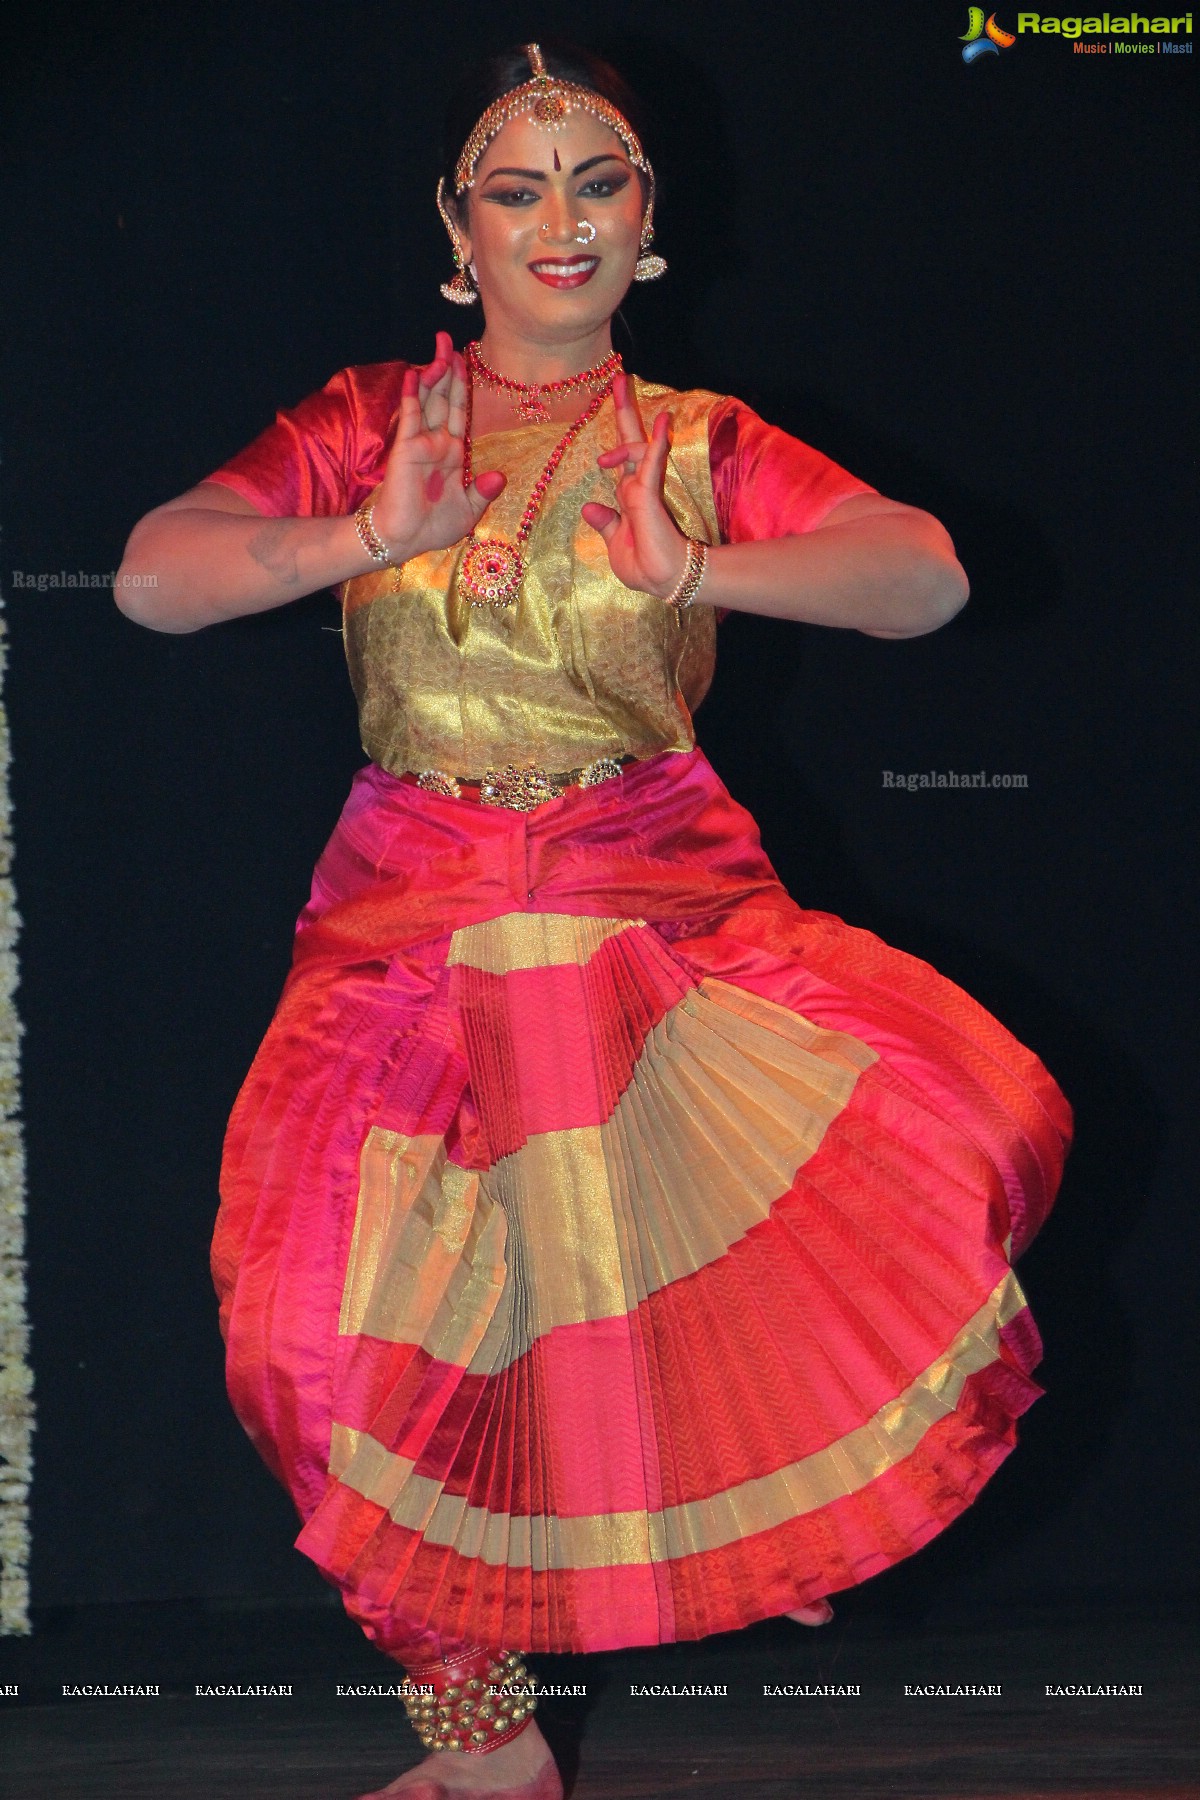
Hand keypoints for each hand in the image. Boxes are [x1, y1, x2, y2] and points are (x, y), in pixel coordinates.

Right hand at [371, 331, 504, 561]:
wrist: (406, 541)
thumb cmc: (433, 528)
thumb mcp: (468, 510)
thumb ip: (483, 492)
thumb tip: (499, 477)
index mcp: (452, 454)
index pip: (459, 412)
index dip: (462, 387)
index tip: (465, 361)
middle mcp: (437, 443)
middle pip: (443, 398)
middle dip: (447, 369)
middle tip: (447, 339)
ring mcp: (421, 444)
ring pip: (428, 401)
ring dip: (432, 375)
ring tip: (439, 348)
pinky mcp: (406, 449)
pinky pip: (410, 418)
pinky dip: (411, 396)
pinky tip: (413, 375)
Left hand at [581, 373, 688, 598]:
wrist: (663, 581)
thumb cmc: (644, 566)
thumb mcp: (616, 543)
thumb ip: (606, 523)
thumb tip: (589, 507)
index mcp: (629, 496)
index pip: (622, 458)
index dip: (617, 436)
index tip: (610, 409)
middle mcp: (637, 486)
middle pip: (631, 440)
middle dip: (624, 409)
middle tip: (618, 377)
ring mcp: (644, 488)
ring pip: (635, 448)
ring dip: (625, 431)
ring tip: (613, 427)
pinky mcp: (649, 494)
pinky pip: (651, 461)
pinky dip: (657, 441)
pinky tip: (664, 420)